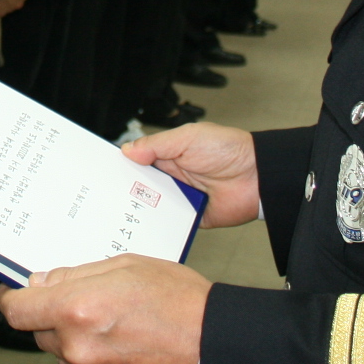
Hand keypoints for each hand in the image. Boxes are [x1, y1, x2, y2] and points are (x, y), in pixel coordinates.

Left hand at [0, 254, 210, 363]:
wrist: (219, 354)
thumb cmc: (183, 305)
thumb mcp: (128, 267)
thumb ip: (76, 275)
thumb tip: (42, 283)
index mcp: (77, 309)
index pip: (16, 309)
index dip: (13, 298)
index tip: (16, 294)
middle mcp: (76, 349)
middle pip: (40, 332)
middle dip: (57, 318)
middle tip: (93, 307)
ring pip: (64, 357)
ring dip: (78, 344)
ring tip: (122, 332)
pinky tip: (127, 354)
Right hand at [122, 121, 259, 227]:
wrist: (258, 177)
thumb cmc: (228, 150)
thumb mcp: (188, 138)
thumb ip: (156, 144)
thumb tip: (128, 150)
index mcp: (169, 154)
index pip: (138, 160)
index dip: (123, 165)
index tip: (105, 171)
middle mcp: (172, 176)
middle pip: (140, 185)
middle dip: (127, 189)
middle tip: (110, 194)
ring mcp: (181, 197)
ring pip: (152, 205)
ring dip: (142, 207)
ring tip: (123, 210)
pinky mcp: (190, 217)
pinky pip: (170, 223)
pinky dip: (161, 224)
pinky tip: (147, 225)